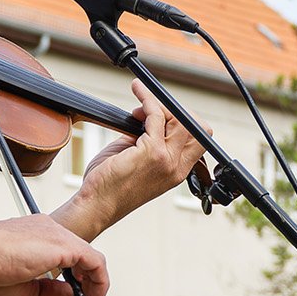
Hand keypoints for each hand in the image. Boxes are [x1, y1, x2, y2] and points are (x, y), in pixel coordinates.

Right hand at [0, 214, 108, 295]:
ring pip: (91, 260)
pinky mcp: (64, 245)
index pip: (65, 255)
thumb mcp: (20, 290)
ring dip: (95, 287)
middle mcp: (50, 230)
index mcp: (35, 236)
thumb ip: (47, 293)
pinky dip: (98, 284)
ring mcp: (58, 235)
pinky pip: (95, 264)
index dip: (74, 281)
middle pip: (82, 257)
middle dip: (88, 286)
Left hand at [63, 80, 208, 236]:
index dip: (185, 121)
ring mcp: (166, 160)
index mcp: (177, 172)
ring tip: (138, 106)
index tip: (163, 114)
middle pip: (196, 126)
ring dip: (159, 103)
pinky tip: (137, 91)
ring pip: (179, 118)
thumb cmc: (110, 185)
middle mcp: (176, 167)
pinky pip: (156, 115)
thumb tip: (147, 114)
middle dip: (176, 110)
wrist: (96, 205)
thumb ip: (148, 140)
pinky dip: (147, 98)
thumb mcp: (137, 161)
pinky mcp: (151, 153)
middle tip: (150, 109)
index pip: (200, 138)